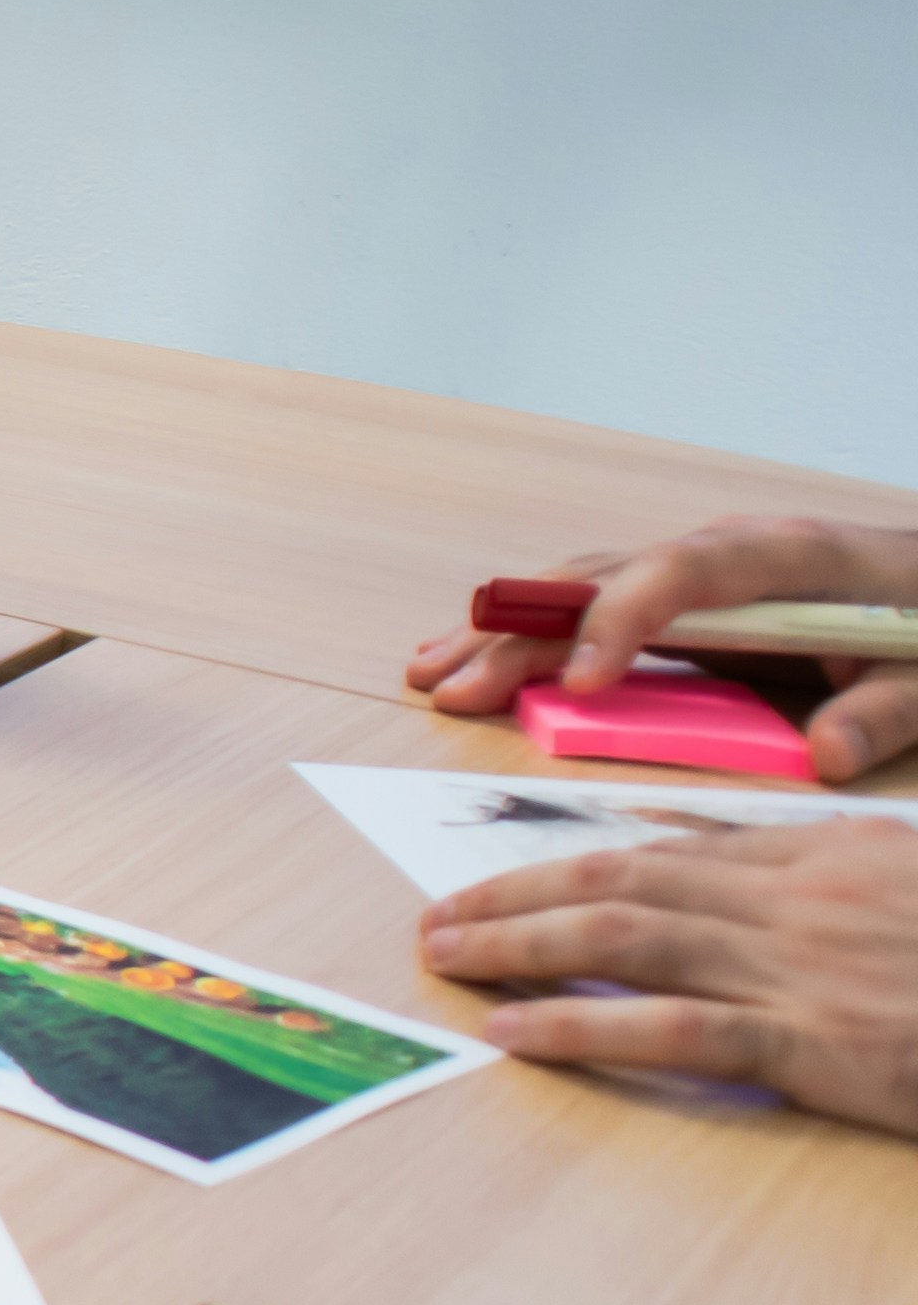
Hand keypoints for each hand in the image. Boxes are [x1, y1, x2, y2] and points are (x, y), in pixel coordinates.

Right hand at [409, 513, 917, 780]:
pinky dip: (528, 633)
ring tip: (432, 674)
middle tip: (454, 688)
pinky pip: (592, 605)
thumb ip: (884, 712)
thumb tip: (826, 756)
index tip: (581, 684)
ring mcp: (698, 567)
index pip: (682, 572)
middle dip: (521, 633)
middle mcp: (726, 549)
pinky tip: (473, 659)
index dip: (621, 620)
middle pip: (603, 578)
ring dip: (503, 631)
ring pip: (581, 585)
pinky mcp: (686, 597)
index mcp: (788, 557)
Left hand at [422, 821, 917, 1134]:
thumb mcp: (914, 886)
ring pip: (626, 933)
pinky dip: (579, 1023)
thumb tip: (743, 878)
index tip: (509, 875)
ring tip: (444, 957)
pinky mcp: (819, 1041)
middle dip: (516, 892)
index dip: (576, 859)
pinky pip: (673, 1025)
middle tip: (440, 918)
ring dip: (518, 942)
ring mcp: (806, 964)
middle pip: (625, 877)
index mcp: (834, 854)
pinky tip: (513, 1030)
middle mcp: (805, 896)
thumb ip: (842, 880)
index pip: (676, 845)